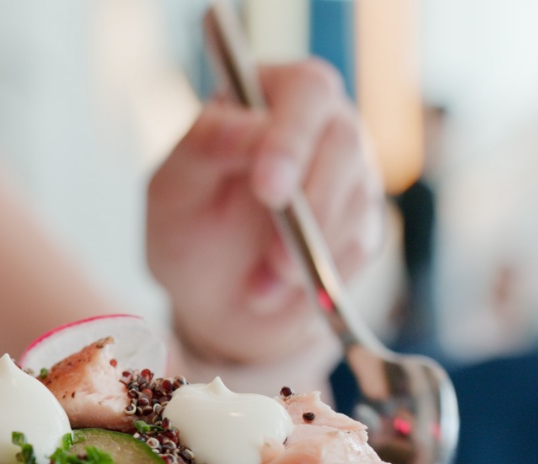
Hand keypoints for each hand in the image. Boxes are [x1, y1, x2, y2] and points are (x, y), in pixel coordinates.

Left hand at [147, 58, 382, 364]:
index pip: (305, 90)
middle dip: (310, 202)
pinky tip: (276, 286)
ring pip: (356, 196)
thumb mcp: (173, 189)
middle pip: (344, 139)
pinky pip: (360, 243)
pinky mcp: (364, 220)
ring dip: (305, 251)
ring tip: (258, 284)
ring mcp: (349, 169)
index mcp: (269, 94)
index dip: (290, 139)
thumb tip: (253, 129)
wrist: (213, 298)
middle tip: (275, 254)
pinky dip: (317, 274)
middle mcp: (319, 122)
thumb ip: (205, 146)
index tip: (267, 189)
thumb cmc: (187, 230)